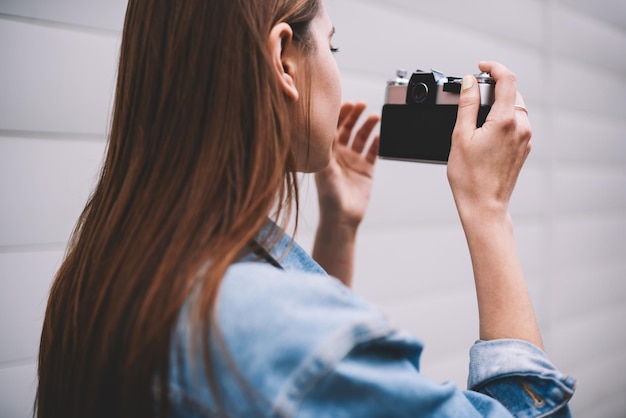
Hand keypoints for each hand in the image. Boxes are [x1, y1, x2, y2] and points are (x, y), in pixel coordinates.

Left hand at [312, 101, 379, 285]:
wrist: (341, 218)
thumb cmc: (328, 196)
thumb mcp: (323, 169)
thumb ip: (324, 149)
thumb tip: (321, 128)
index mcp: (326, 153)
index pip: (332, 128)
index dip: (339, 114)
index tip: (346, 103)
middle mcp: (340, 154)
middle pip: (348, 128)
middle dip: (354, 115)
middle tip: (361, 104)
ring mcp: (354, 161)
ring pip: (362, 137)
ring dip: (367, 126)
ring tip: (374, 117)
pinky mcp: (366, 170)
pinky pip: (374, 152)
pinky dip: (377, 142)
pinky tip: (380, 135)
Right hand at [447, 61, 531, 217]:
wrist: (484, 206)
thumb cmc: (470, 178)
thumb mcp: (460, 136)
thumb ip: (467, 105)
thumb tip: (470, 83)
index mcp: (505, 121)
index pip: (507, 79)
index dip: (494, 67)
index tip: (481, 67)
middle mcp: (521, 128)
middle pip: (512, 93)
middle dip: (494, 87)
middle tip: (473, 95)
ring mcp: (525, 139)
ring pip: (515, 108)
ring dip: (499, 104)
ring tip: (476, 117)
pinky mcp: (523, 149)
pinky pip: (517, 124)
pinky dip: (503, 119)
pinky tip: (485, 133)